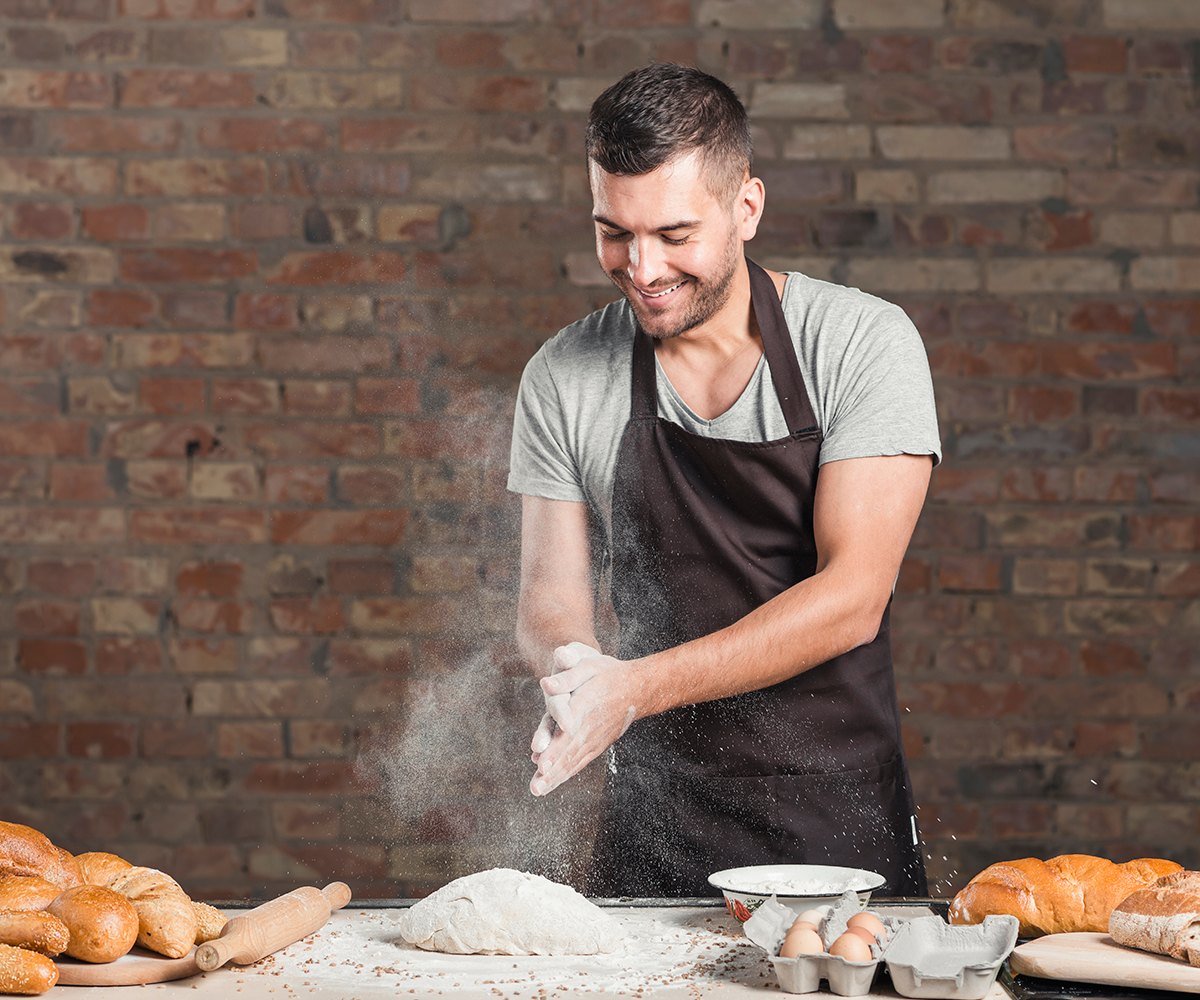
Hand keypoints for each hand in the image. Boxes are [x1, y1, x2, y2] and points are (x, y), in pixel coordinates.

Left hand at [529, 646, 636, 796]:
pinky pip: (581, 761)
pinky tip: (554, 782)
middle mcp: (591, 727)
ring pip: (574, 761)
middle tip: (536, 788)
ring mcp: (596, 738)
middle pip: (569, 752)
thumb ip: (568, 677)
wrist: (638, 687)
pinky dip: (567, 773)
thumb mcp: (589, 666)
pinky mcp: (599, 744)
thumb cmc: (609, 673)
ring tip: (539, 790)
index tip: (542, 765)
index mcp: (586, 707)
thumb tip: (545, 684)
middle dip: (551, 771)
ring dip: (556, 777)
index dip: (555, 749)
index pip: (568, 732)